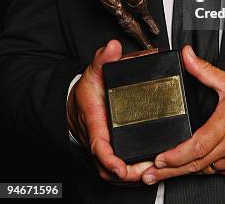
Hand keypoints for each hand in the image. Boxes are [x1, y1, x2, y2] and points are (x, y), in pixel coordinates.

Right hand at [67, 40, 153, 182]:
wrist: (73, 102)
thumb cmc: (86, 90)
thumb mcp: (93, 70)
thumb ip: (104, 58)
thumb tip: (113, 47)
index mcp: (95, 121)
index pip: (100, 145)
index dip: (110, 159)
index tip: (121, 167)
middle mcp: (98, 139)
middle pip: (108, 167)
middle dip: (128, 174)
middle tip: (148, 172)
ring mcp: (102, 149)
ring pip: (112, 173)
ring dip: (131, 177)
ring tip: (151, 173)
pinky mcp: (107, 152)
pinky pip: (115, 172)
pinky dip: (129, 176)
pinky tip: (146, 173)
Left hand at [141, 46, 224, 184]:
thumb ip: (204, 70)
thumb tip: (187, 55)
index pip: (197, 146)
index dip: (176, 156)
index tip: (159, 160)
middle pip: (196, 164)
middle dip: (169, 173)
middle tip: (148, 176)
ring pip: (207, 170)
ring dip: (186, 171)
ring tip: (164, 174)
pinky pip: (221, 171)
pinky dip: (207, 168)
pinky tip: (197, 165)